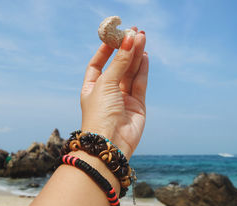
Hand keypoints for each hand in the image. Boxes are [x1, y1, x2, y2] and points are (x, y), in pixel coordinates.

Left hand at [80, 29, 147, 159]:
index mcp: (92, 88)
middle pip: (117, 66)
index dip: (106, 50)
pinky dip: (142, 70)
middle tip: (135, 32)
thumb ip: (119, 62)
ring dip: (136, 56)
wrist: (110, 143)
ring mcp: (123, 99)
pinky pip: (140, 83)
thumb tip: (129, 40)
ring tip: (142, 38)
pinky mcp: (137, 105)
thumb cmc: (100, 114)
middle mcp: (107, 92)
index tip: (114, 36)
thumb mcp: (106, 83)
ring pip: (130, 73)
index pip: (98, 64)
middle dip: (125, 49)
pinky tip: (144, 56)